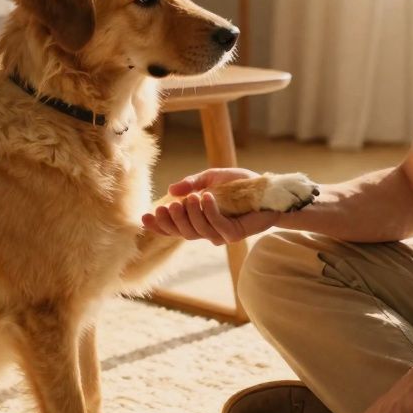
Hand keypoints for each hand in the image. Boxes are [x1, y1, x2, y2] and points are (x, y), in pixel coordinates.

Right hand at [141, 168, 280, 244]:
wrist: (268, 189)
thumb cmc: (241, 185)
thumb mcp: (212, 179)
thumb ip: (192, 184)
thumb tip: (172, 190)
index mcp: (200, 219)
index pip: (175, 228)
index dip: (159, 226)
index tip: (144, 217)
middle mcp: (208, 230)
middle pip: (183, 233)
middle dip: (172, 221)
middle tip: (167, 207)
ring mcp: (221, 234)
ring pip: (197, 231)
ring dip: (190, 214)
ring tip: (191, 198)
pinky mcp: (234, 233)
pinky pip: (216, 226)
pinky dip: (209, 211)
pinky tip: (206, 197)